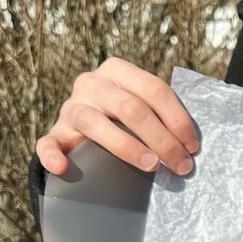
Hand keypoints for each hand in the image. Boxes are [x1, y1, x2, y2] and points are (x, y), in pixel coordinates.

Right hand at [35, 57, 198, 176]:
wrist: (89, 131)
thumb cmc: (129, 121)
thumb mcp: (145, 108)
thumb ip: (163, 117)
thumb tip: (192, 147)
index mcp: (119, 72)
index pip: (154, 89)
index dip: (178, 120)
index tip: (193, 148)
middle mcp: (92, 84)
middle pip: (131, 108)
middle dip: (162, 140)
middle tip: (181, 166)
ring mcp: (71, 107)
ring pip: (96, 124)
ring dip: (128, 147)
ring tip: (151, 166)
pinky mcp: (57, 132)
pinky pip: (48, 142)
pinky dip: (53, 155)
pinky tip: (63, 169)